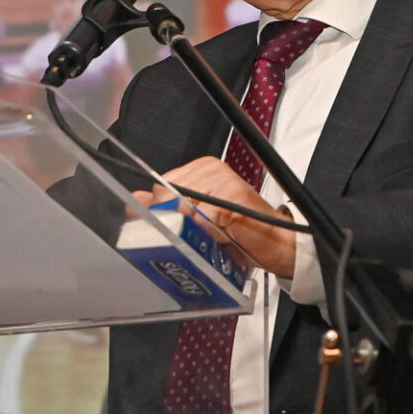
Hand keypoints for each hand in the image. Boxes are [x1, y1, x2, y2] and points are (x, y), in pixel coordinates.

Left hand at [155, 156, 295, 278]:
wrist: (278, 243)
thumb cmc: (239, 233)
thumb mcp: (198, 220)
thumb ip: (167, 208)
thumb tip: (134, 199)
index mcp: (200, 169)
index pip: (159, 187)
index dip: (159, 212)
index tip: (169, 229)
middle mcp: (210, 169)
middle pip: (166, 197)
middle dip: (174, 222)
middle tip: (196, 237)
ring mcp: (223, 181)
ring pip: (183, 210)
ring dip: (195, 232)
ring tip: (213, 238)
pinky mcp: (234, 197)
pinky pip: (203, 220)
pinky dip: (210, 236)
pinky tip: (224, 238)